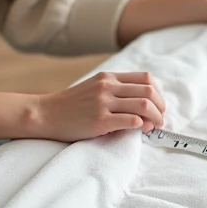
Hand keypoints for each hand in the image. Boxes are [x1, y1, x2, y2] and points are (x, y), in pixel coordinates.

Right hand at [35, 71, 166, 141]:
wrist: (45, 114)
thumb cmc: (71, 106)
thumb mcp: (93, 89)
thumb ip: (115, 91)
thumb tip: (143, 105)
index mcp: (108, 77)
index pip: (146, 78)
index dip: (158, 93)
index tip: (158, 106)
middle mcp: (107, 87)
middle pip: (149, 91)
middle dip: (161, 107)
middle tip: (160, 119)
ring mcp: (103, 103)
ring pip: (143, 105)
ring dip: (155, 118)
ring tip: (154, 127)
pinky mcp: (99, 120)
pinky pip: (130, 121)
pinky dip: (141, 126)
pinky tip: (140, 130)